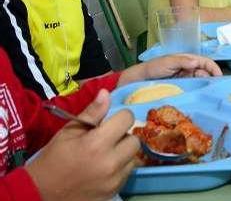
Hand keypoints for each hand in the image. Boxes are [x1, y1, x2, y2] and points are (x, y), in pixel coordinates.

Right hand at [25, 90, 139, 200]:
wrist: (42, 192)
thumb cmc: (54, 157)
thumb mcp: (69, 131)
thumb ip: (92, 113)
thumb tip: (106, 93)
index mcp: (97, 144)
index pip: (127, 119)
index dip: (119, 117)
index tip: (110, 123)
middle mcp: (110, 162)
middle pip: (135, 140)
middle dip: (123, 137)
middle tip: (107, 140)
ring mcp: (114, 179)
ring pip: (133, 157)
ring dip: (123, 153)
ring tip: (105, 155)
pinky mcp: (116, 190)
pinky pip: (128, 172)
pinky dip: (120, 168)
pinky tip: (104, 168)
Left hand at [119, 54, 222, 86]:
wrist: (138, 81)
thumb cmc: (153, 68)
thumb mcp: (167, 61)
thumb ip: (182, 61)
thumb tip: (196, 62)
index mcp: (187, 60)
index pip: (205, 62)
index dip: (214, 68)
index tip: (219, 77)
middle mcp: (189, 69)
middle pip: (205, 73)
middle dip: (211, 79)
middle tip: (213, 88)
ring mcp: (186, 80)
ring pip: (200, 82)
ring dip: (205, 87)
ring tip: (207, 94)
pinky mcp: (182, 89)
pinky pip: (193, 90)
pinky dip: (198, 93)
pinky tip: (200, 97)